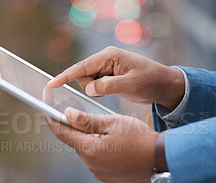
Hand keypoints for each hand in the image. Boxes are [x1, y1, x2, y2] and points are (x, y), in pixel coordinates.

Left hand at [46, 107, 164, 182]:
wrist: (161, 159)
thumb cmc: (139, 137)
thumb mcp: (112, 123)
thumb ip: (87, 120)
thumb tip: (66, 114)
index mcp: (89, 149)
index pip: (62, 133)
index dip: (52, 119)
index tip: (45, 107)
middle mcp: (91, 165)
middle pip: (76, 143)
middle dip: (76, 129)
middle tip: (80, 115)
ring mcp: (100, 174)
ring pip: (88, 153)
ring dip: (91, 142)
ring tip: (106, 131)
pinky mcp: (109, 180)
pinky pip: (98, 164)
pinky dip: (101, 154)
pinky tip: (114, 147)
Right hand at [47, 46, 184, 109]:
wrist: (164, 85)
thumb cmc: (151, 80)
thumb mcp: (130, 84)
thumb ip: (108, 86)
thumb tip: (89, 89)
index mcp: (109, 57)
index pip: (82, 67)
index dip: (65, 76)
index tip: (51, 85)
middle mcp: (106, 60)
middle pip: (83, 76)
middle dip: (91, 87)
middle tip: (110, 89)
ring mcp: (107, 69)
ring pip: (89, 83)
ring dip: (97, 90)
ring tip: (117, 89)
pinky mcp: (110, 77)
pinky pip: (97, 86)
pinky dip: (101, 91)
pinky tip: (115, 90)